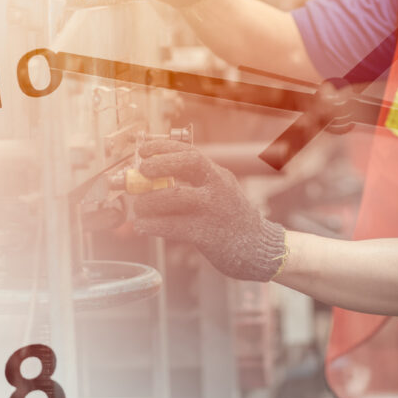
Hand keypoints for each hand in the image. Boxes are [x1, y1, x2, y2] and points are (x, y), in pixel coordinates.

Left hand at [131, 139, 286, 280]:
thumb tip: (153, 181)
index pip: (191, 152)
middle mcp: (219, 188)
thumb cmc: (231, 221)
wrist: (260, 249)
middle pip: (189, 163)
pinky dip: (152, 225)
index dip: (165, 148)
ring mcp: (214, 210)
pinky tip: (141, 226)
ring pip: (176, 195)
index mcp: (219, 176)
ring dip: (149, 200)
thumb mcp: (219, 193)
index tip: (144, 150)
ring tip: (138, 207)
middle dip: (160, 164)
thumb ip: (194, 185)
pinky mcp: (208, 234)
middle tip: (141, 173)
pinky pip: (174, 226)